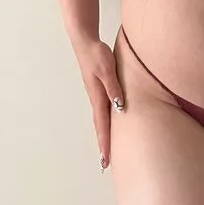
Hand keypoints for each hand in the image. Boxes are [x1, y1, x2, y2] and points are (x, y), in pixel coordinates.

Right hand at [72, 35, 124, 170]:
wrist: (84, 40)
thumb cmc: (96, 54)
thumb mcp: (107, 70)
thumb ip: (114, 88)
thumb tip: (119, 108)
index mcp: (98, 96)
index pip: (102, 124)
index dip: (105, 142)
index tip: (105, 160)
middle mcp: (96, 97)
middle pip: (100, 126)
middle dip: (103, 144)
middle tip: (105, 163)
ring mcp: (96, 92)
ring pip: (101, 118)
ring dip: (104, 133)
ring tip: (107, 148)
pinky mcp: (97, 86)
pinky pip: (103, 108)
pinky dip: (105, 120)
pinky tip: (110, 120)